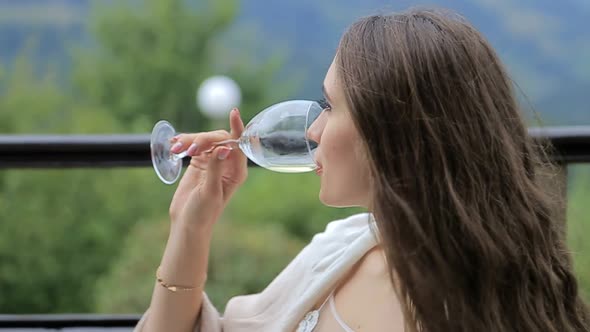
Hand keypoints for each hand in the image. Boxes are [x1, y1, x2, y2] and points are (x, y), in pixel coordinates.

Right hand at [168, 108, 247, 227]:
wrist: (187, 224)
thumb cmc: (203, 213)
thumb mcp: (210, 191)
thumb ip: (215, 168)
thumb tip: (224, 147)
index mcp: (237, 171)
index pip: (239, 144)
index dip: (237, 127)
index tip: (233, 112)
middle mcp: (228, 164)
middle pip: (219, 139)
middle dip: (204, 139)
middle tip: (188, 148)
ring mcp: (213, 162)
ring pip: (205, 141)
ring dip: (191, 141)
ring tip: (176, 148)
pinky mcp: (199, 162)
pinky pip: (194, 146)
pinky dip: (184, 143)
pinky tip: (174, 144)